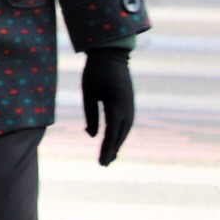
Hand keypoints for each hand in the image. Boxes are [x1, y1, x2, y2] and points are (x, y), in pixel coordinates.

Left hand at [81, 49, 134, 165]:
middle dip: (112, 150)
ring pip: (125, 130)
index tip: (101, 163)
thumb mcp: (88, 93)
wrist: (111, 55)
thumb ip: (91, 115)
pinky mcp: (129, 103)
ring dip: (118, 143)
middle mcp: (127, 108)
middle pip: (120, 135)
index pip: (112, 133)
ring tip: (109, 157)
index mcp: (116, 106)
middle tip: (103, 165)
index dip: (107, 149)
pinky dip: (120, 134)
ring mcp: (130, 106)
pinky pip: (126, 123)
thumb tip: (92, 135)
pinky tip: (114, 141)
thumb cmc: (95, 72)